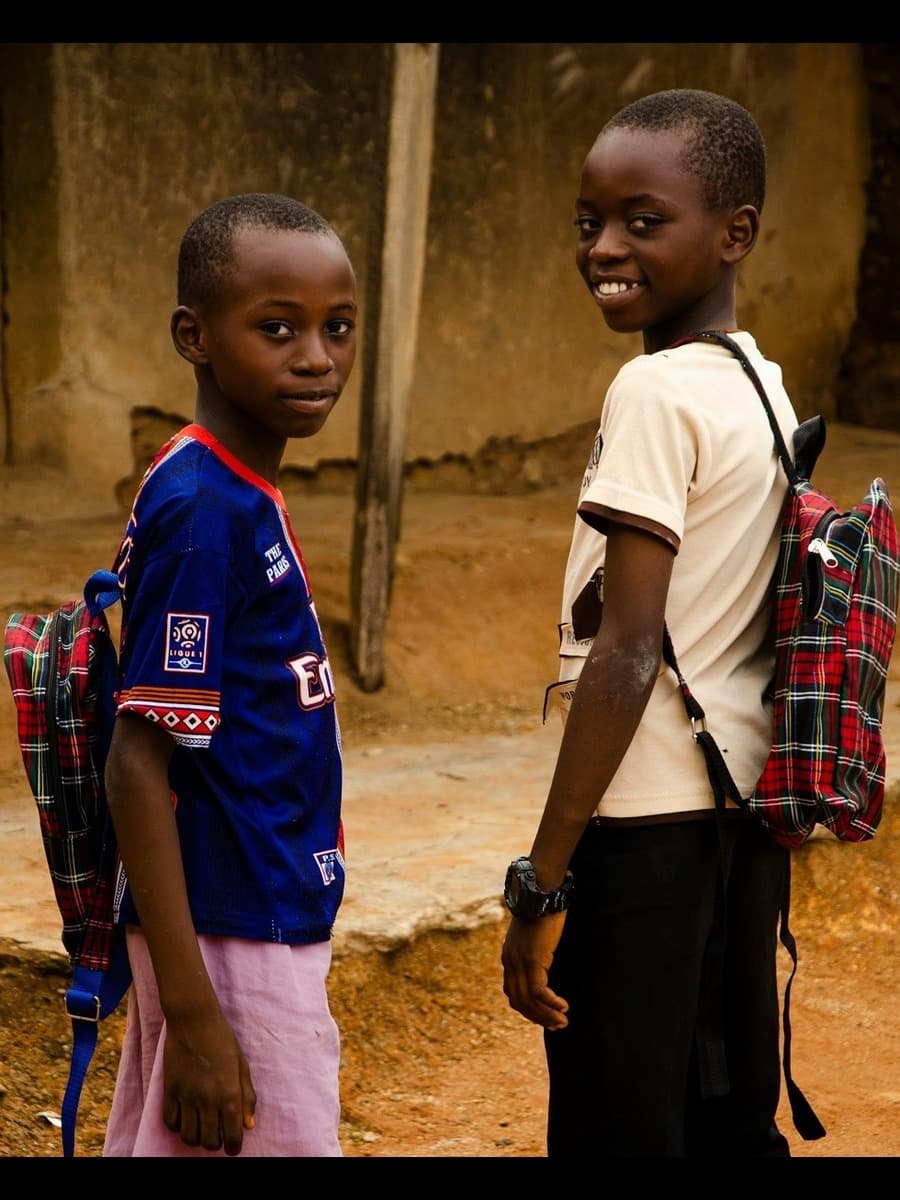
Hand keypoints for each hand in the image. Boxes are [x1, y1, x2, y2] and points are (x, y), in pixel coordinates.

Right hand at [162, 1005, 256, 1155]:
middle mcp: (208, 1099)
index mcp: (229, 1093)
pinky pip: (170, 1122)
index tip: (232, 1148)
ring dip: (196, 1137)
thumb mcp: (242, 1065)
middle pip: (209, 1142)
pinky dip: (178, 1126)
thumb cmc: (223, 1040)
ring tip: (201, 1127)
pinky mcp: (170, 1090)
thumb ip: (247, 1096)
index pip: (231, 1136)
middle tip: (217, 1133)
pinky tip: (185, 1117)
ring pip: (188, 1137)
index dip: (233, 1147)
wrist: (194, 1020)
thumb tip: (249, 1125)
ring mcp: (187, 1096)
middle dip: (215, 1143)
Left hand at [501, 910, 568, 1029]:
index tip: (545, 1018)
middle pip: (519, 1002)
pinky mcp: (532, 960)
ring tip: (562, 1021)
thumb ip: (533, 951)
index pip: (513, 993)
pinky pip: (539, 991)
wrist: (540, 893)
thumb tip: (544, 961)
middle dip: (538, 1017)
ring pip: (528, 1001)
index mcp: (509, 958)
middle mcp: (510, 963)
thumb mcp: (533, 936)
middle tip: (557, 1025)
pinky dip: (551, 1003)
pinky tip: (563, 1006)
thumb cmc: (541, 911)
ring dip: (546, 1015)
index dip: (528, 1010)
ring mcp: (519, 962)